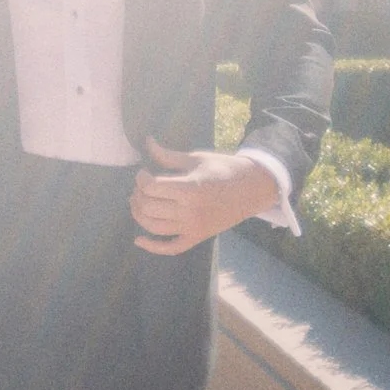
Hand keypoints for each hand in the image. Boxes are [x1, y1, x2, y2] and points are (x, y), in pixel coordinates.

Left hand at [130, 138, 285, 255]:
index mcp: (190, 188)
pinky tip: (139, 240)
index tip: (143, 171)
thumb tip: (147, 142)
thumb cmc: (224, 169)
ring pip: (154, 227)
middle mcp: (190, 211)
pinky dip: (153, 247)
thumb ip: (168, 155)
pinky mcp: (197, 237)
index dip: (141, 178)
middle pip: (149, 207)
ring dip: (138, 214)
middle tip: (140, 185)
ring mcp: (193, 227)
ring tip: (138, 201)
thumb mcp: (196, 159)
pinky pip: (171, 248)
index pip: (151, 187)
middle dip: (138, 194)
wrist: (252, 189)